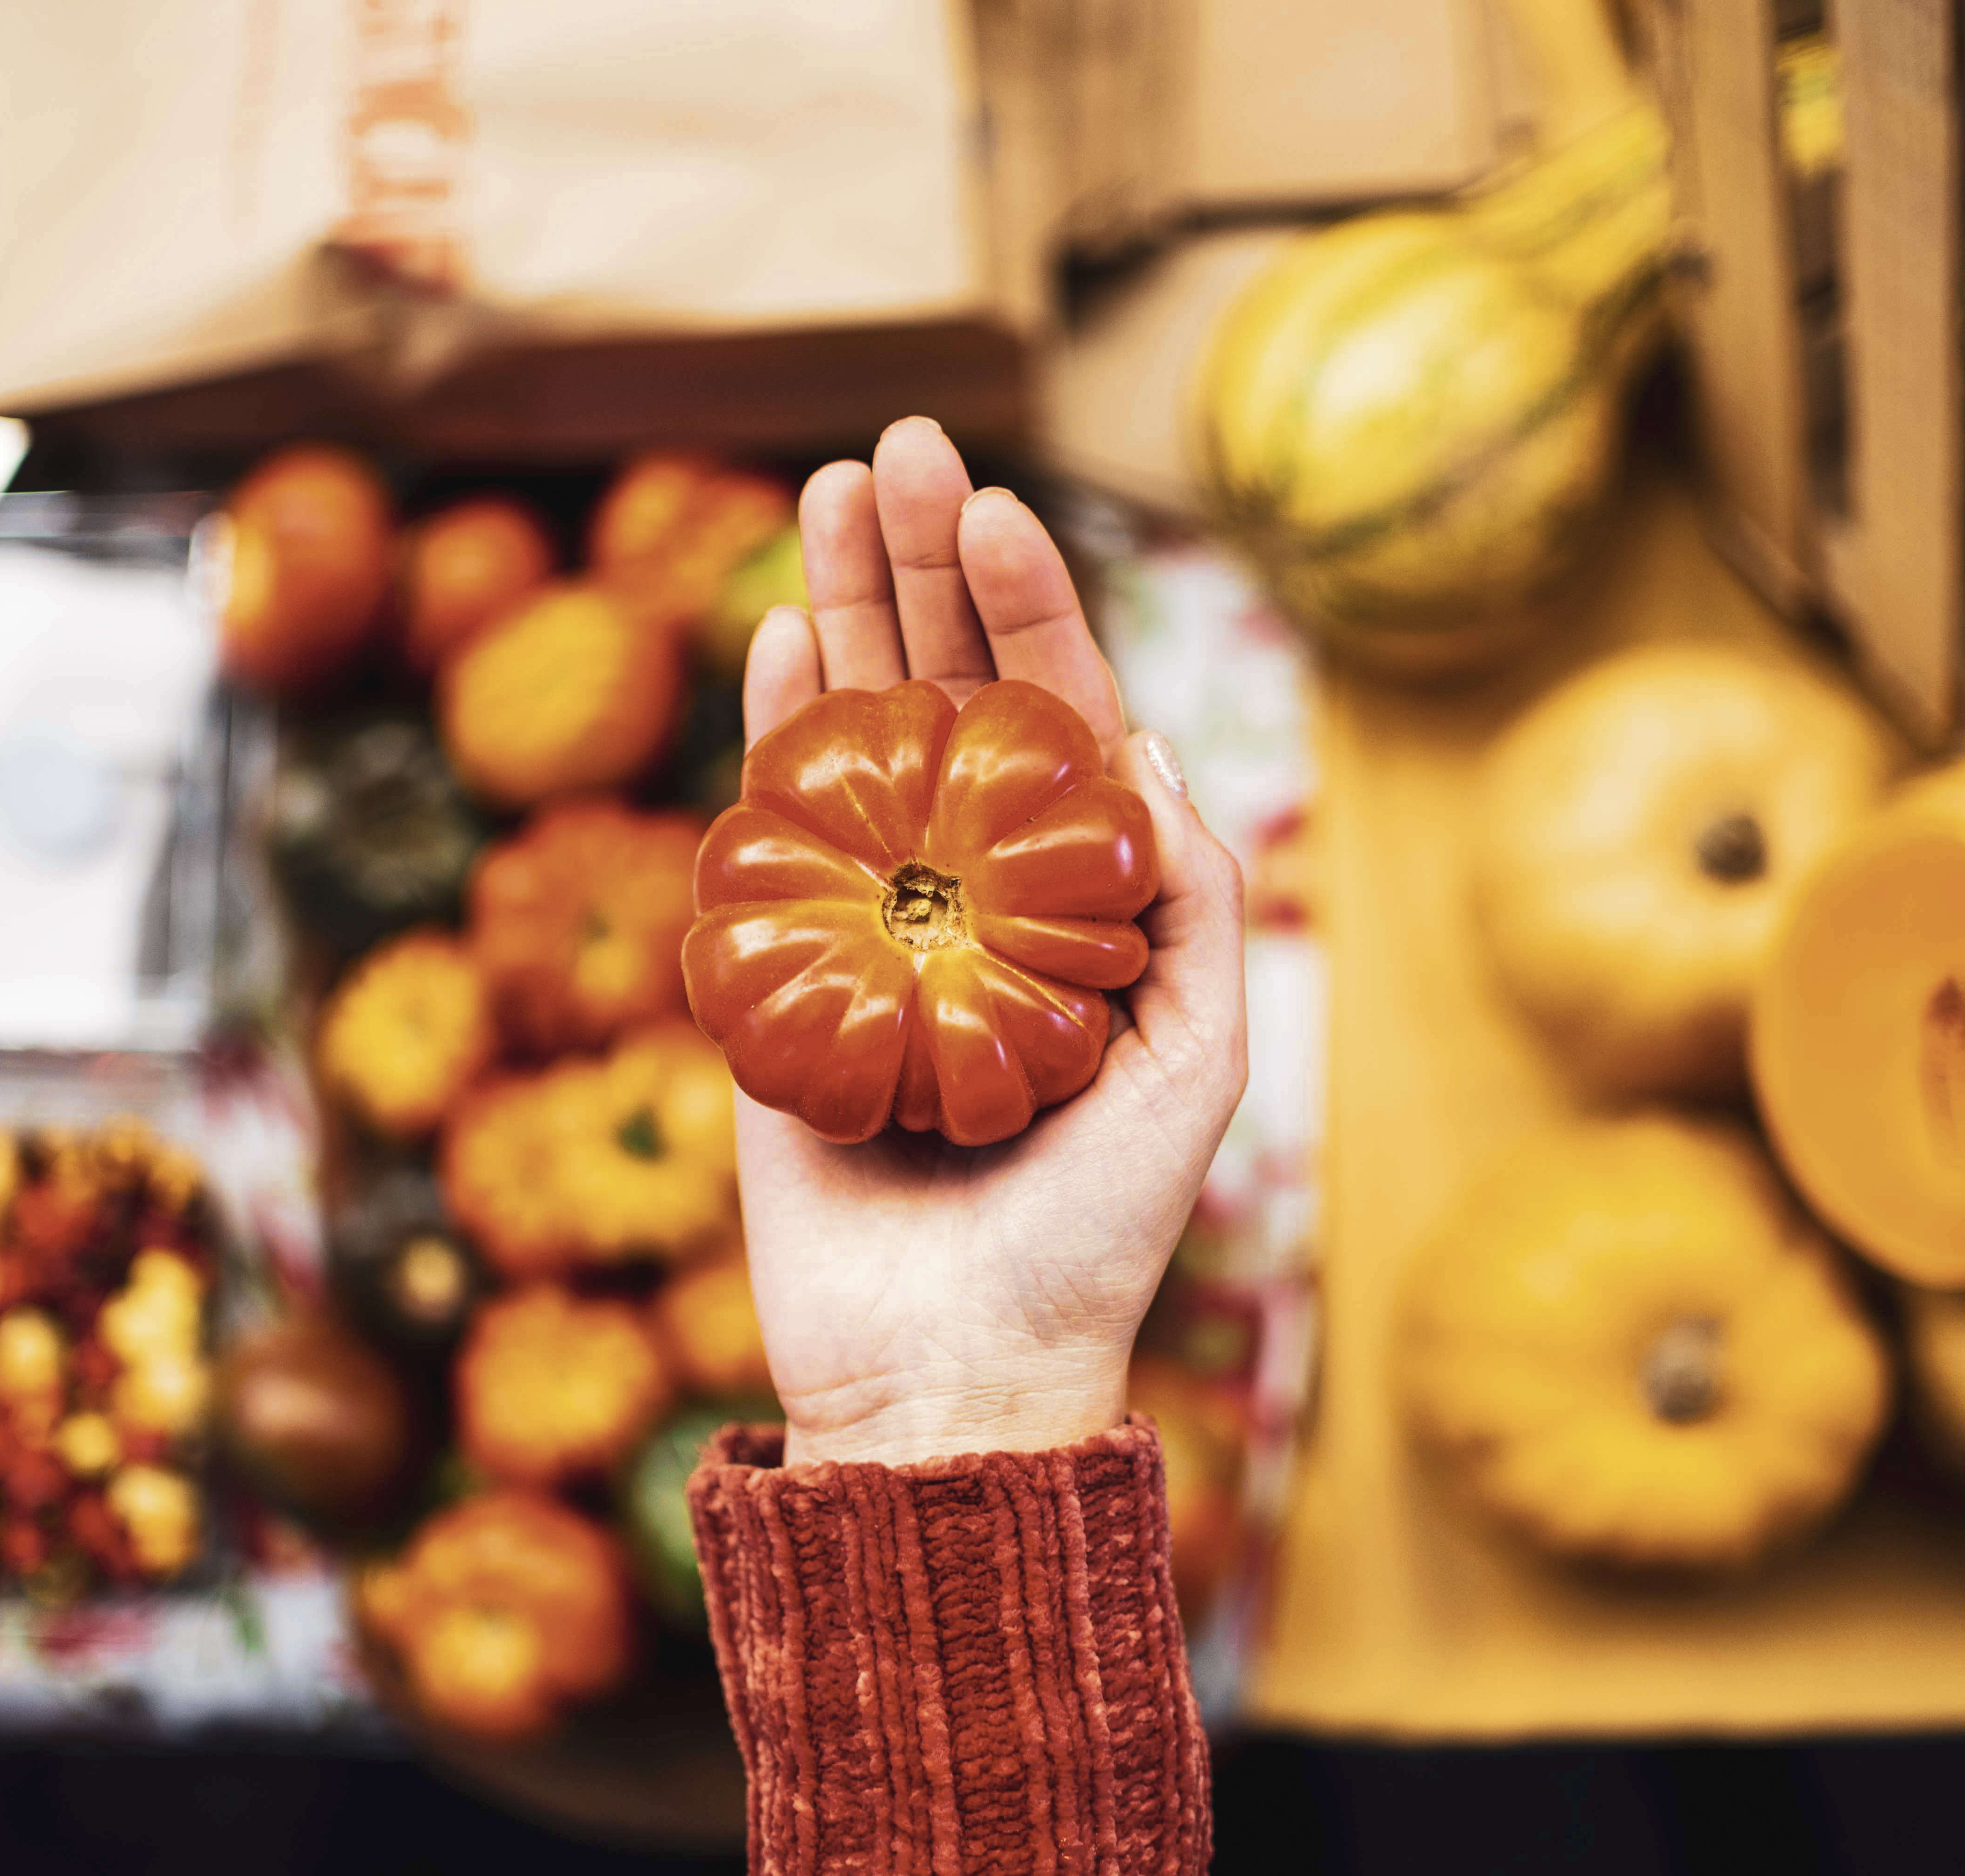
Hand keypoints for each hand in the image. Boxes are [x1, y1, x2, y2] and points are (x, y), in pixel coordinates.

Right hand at [735, 417, 1249, 1466]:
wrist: (956, 1368)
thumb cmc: (1096, 1232)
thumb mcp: (1196, 1061)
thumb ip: (1188, 900)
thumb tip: (1150, 742)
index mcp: (1073, 905)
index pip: (1054, 720)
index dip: (1026, 608)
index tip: (991, 501)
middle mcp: (970, 893)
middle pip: (944, 695)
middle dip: (919, 566)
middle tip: (891, 441)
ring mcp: (870, 926)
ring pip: (852, 738)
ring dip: (838, 612)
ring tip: (824, 488)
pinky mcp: (781, 980)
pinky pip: (768, 835)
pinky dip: (768, 736)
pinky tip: (773, 637)